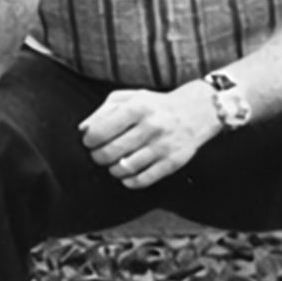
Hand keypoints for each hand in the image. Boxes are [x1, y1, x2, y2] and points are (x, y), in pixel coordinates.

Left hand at [81, 84, 216, 192]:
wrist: (198, 111)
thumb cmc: (155, 105)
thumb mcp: (130, 98)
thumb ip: (104, 111)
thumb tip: (83, 129)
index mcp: (137, 108)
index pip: (101, 130)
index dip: (89, 140)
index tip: (89, 142)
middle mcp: (150, 127)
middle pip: (111, 151)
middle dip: (98, 157)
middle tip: (98, 155)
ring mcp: (163, 145)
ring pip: (126, 167)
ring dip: (113, 170)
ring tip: (112, 165)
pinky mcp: (173, 161)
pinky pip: (145, 179)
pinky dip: (130, 182)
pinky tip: (126, 177)